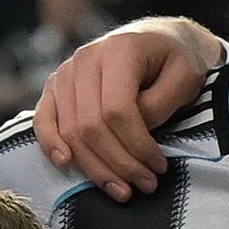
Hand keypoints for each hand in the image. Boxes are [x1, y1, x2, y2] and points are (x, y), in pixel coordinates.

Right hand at [30, 15, 219, 190]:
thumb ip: (160, 103)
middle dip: (119, 163)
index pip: (117, 110)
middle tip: (146, 185)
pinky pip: (43, 119)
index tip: (160, 166)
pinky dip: (50, 143)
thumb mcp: (185, 76)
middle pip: (91, 125)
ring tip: (122, 190)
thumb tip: (135, 133)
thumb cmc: (174, 60)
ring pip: (70, 130)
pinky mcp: (55, 86)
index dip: (137, 145)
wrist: (156, 39)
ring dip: (95, 167)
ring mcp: (66, 72)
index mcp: (119, 50)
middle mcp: (85, 59)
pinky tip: (66, 164)